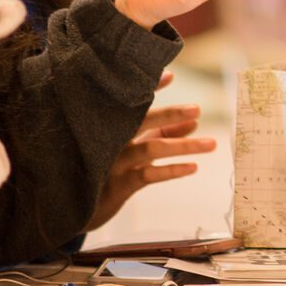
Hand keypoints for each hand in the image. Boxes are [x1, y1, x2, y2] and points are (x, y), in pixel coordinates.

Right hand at [86, 70, 213, 230]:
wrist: (74, 210)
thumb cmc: (110, 172)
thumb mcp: (135, 150)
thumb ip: (162, 135)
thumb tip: (194, 124)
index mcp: (113, 127)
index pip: (132, 103)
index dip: (150, 88)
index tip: (170, 75)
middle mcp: (110, 141)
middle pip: (142, 121)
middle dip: (171, 114)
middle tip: (197, 109)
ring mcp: (112, 163)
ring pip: (150, 148)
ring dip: (183, 146)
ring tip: (211, 144)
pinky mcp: (117, 186)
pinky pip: (147, 175)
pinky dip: (171, 170)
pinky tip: (192, 167)